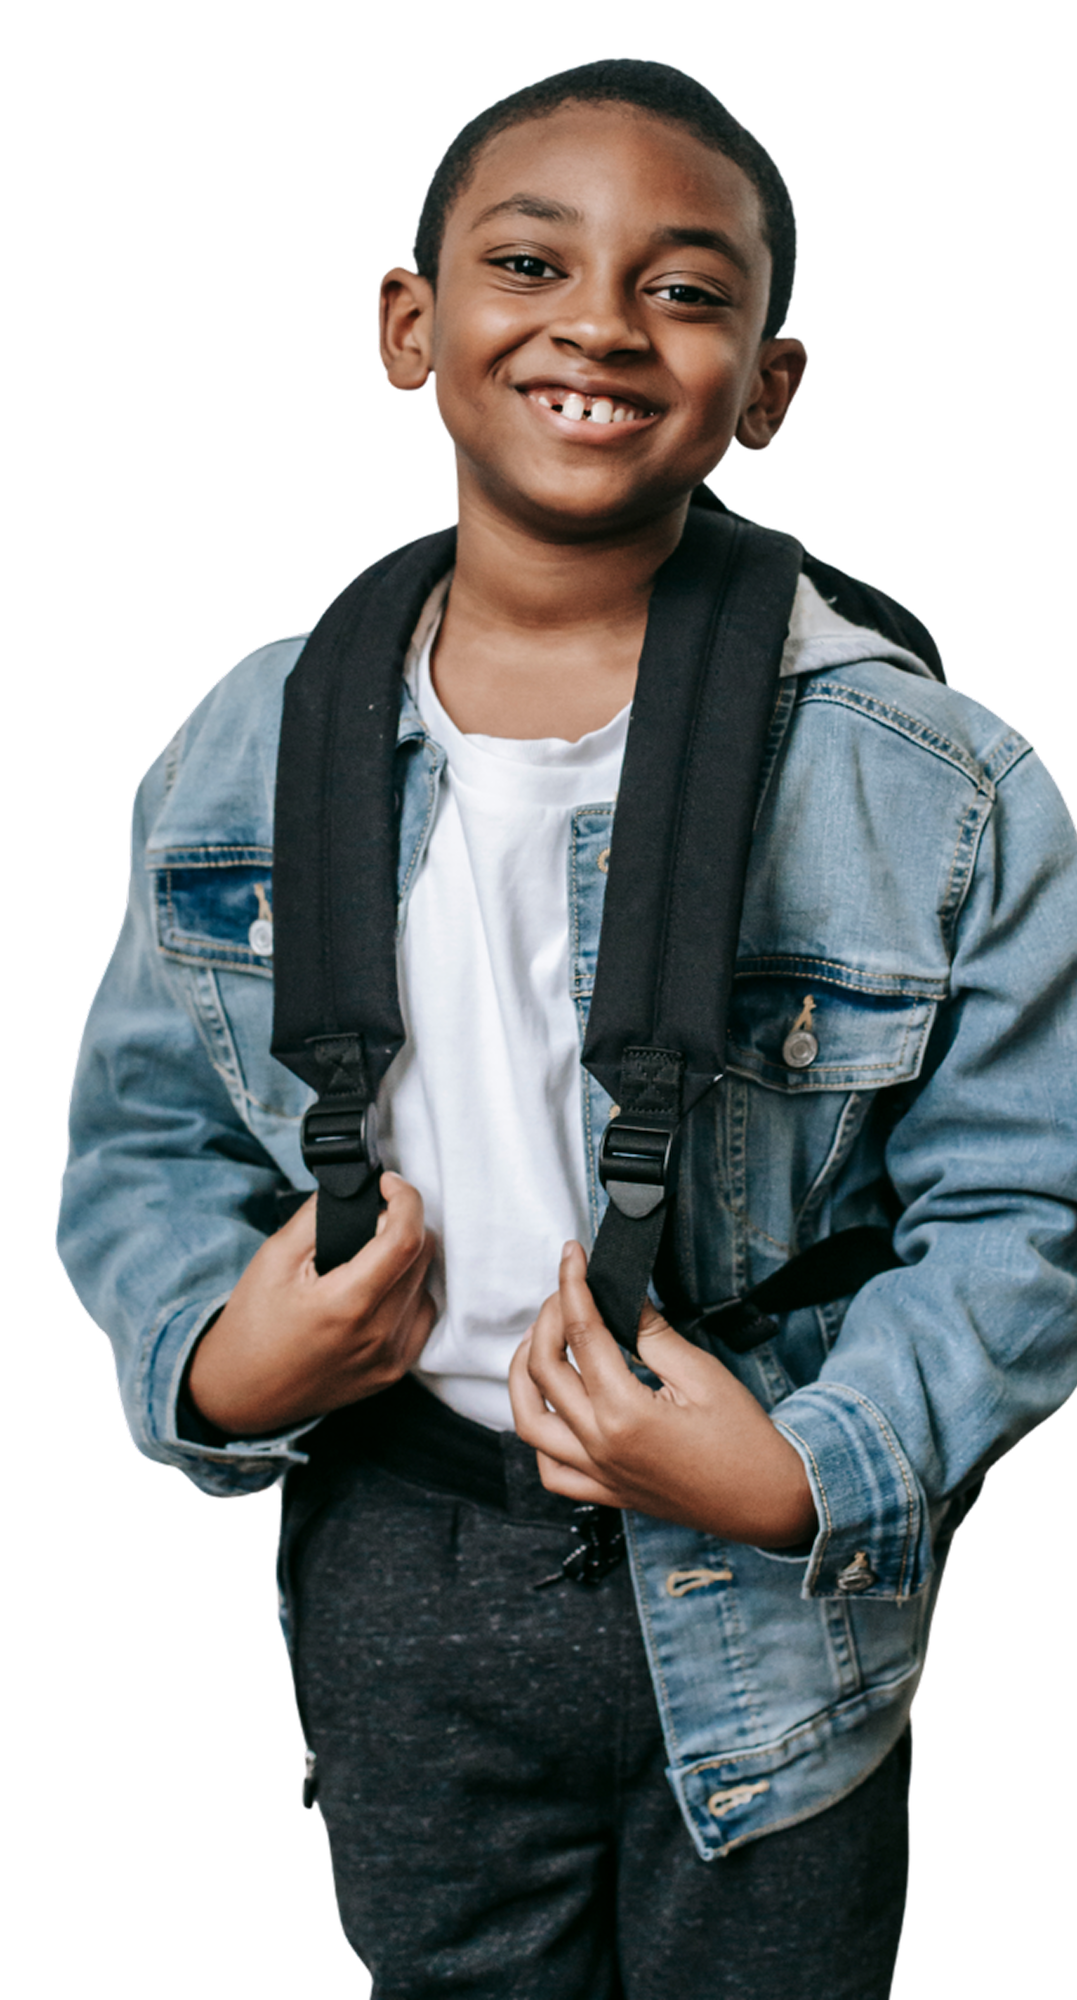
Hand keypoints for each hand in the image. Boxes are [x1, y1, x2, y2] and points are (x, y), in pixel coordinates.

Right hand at [187, 1172, 437, 1435]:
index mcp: (346, 1305)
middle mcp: (376, 1335)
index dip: (406, 1199)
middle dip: (401, 1225)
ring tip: (369, 1259)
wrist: (242, 1392)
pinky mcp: (394, 1371)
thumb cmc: (254, 1324)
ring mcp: (389, 1358)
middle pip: (422, 1256)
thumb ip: (320, 1217)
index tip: (390, 1185)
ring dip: (406, 1260)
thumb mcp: (275, 1256)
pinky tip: (377, 1291)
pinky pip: (422, 1315)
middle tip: (371, 1221)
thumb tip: (360, 1191)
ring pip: (426, 1283)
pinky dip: (408, 1293)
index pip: (406, 1239)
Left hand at [508, 1242, 816, 1548]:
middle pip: (545, 1369)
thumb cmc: (745, 1440)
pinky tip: (552, 1408)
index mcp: (625, 1414)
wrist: (768, 1501)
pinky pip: (550, 1471)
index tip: (573, 1256)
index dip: (572, 1285)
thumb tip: (621, 1298)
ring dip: (524, 1374)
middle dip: (548, 1317)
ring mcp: (598, 1474)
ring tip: (539, 1341)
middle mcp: (600, 1447)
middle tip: (567, 1291)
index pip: (582, 1333)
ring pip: (529, 1422)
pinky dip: (539, 1436)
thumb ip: (651, 1334)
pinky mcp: (606, 1492)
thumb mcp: (701, 1373)